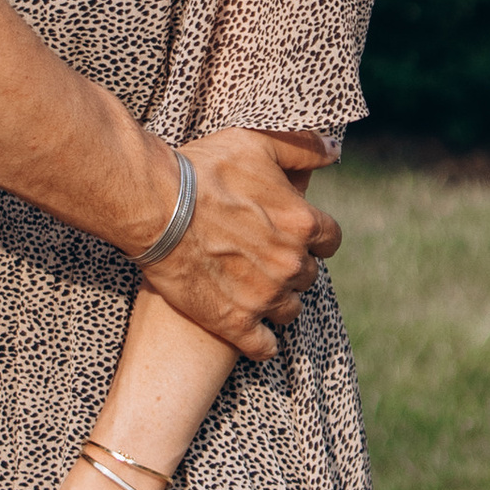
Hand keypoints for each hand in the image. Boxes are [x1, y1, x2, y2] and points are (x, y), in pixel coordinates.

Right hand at [143, 129, 339, 361]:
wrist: (155, 206)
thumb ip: (302, 147)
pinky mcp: (234, 322)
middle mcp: (290, 263)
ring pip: (288, 310)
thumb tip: (334, 149)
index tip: (295, 232)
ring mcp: (264, 297)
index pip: (330, 239)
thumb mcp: (257, 143)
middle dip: (290, 265)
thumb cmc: (204, 170)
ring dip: (275, 300)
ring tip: (251, 286)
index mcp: (301, 223)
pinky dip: (260, 341)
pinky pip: (263, 346)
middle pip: (307, 275)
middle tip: (262, 254)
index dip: (314, 235)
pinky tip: (248, 328)